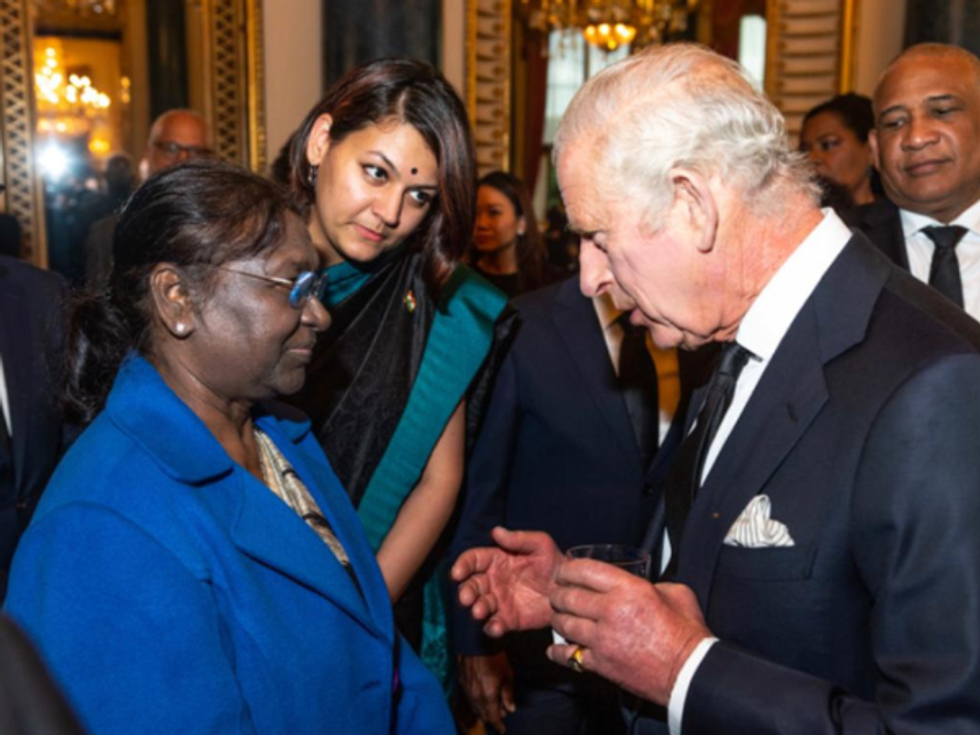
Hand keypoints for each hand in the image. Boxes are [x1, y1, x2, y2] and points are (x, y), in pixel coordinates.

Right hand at [451, 527, 561, 636]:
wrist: (569, 588)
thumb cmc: (553, 561)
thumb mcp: (540, 544)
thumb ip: (518, 538)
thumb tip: (496, 531)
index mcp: (496, 560)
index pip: (472, 560)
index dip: (462, 566)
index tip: (457, 573)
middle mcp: (493, 581)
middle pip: (471, 585)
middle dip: (465, 591)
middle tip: (466, 597)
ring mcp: (499, 601)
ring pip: (479, 606)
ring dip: (476, 609)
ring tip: (480, 611)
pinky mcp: (509, 619)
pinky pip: (495, 625)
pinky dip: (491, 628)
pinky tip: (496, 627)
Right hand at [458, 653, 515, 732]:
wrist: (476, 641)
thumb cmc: (494, 657)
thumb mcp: (507, 675)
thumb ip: (508, 695)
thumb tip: (510, 709)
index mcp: (488, 696)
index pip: (493, 718)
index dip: (498, 726)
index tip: (502, 730)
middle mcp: (475, 697)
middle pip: (483, 715)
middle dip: (491, 718)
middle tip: (499, 717)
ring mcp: (467, 690)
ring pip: (475, 708)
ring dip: (483, 711)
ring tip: (492, 708)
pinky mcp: (461, 683)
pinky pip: (469, 699)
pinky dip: (476, 702)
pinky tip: (482, 698)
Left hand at [546, 559, 709, 704]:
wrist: (689, 673)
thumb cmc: (686, 634)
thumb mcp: (676, 593)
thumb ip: (654, 584)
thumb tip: (642, 584)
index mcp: (629, 589)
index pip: (584, 570)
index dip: (568, 569)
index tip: (564, 571)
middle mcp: (611, 611)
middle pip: (567, 596)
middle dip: (558, 594)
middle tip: (558, 595)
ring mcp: (602, 639)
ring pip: (563, 624)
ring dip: (558, 619)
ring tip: (560, 618)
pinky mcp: (600, 664)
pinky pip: (567, 655)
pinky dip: (558, 651)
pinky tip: (555, 648)